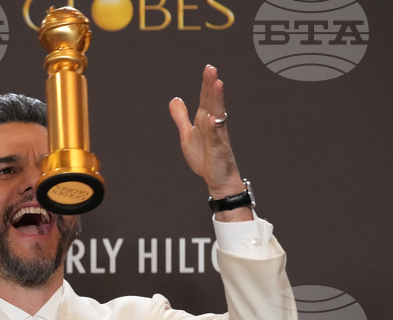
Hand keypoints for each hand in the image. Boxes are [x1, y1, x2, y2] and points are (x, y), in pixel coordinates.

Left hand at [169, 65, 244, 200]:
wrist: (217, 178)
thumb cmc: (205, 156)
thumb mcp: (187, 134)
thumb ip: (181, 117)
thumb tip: (175, 99)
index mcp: (205, 120)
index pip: (206, 98)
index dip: (206, 83)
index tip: (208, 68)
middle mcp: (213, 124)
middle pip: (212, 101)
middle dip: (211, 85)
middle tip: (211, 69)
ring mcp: (217, 136)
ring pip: (217, 114)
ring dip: (217, 100)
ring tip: (217, 84)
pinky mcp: (218, 149)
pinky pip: (216, 137)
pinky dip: (215, 128)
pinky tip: (213, 119)